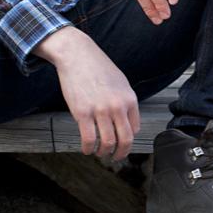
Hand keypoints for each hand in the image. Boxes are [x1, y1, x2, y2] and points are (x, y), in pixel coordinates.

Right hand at [36, 27, 139, 158]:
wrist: (77, 55)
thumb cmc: (98, 67)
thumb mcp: (120, 82)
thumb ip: (125, 102)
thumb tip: (128, 123)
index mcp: (129, 99)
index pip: (135, 130)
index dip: (128, 141)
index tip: (122, 145)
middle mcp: (117, 106)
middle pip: (125, 140)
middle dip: (121, 154)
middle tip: (115, 158)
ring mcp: (100, 110)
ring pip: (107, 143)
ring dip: (104, 153)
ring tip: (99, 153)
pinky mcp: (82, 113)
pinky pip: (89, 139)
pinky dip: (89, 149)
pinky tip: (87, 149)